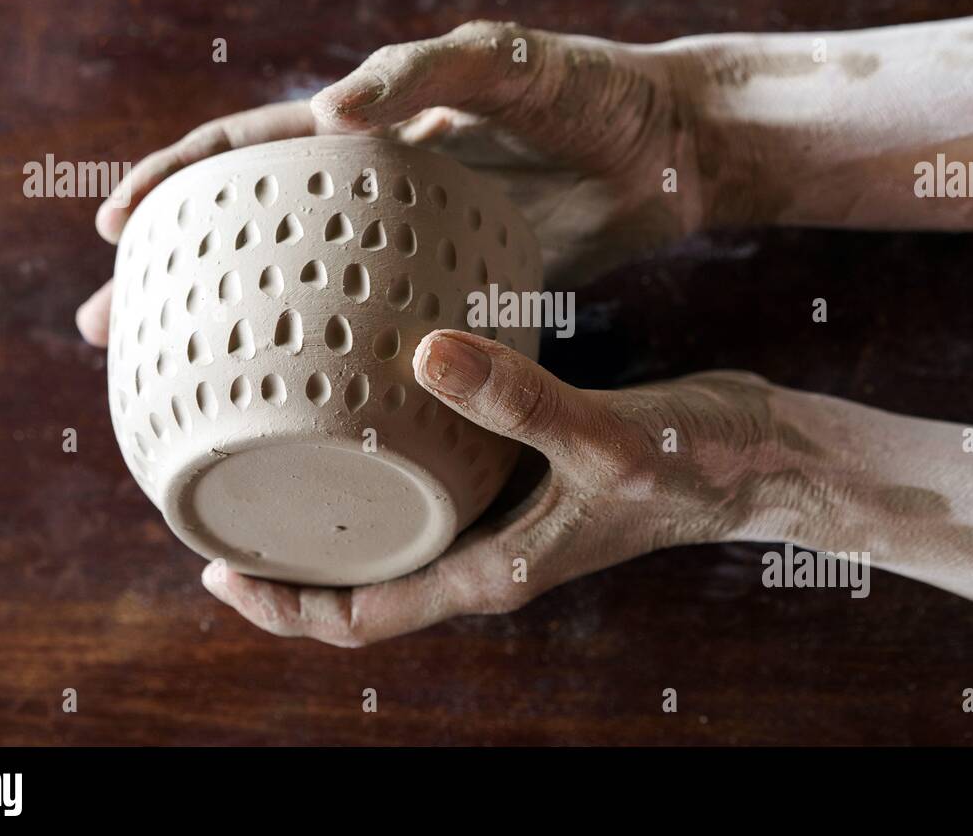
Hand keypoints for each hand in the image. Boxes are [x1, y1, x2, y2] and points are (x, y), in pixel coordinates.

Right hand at [78, 19, 734, 349]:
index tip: (114, 228)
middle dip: (182, 271)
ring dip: (246, 328)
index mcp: (376, 126)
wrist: (680, 153)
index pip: (253, 146)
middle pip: (256, 227)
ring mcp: (417, 243)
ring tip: (184, 384)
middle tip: (111, 329)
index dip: (179, 180)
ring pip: (310, 288)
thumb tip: (328, 108)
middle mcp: (381, 188)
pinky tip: (313, 405)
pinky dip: (340, 363)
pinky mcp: (462, 287)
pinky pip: (381, 327)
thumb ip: (428, 70)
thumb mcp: (514, 66)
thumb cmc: (602, 95)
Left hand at [201, 331, 778, 644]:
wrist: (755, 453)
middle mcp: (485, 552)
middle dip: (289, 556)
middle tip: (221, 497)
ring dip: (335, 502)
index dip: (284, 606)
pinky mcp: (522, 468)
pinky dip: (392, 450)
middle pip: (361, 578)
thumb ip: (517, 402)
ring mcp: (503, 513)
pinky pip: (435, 473)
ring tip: (273, 445)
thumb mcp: (604, 436)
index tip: (217, 565)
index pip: (362, 619)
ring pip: (395, 526)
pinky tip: (373, 392)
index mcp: (491, 574)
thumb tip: (421, 353)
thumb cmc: (690, 463)